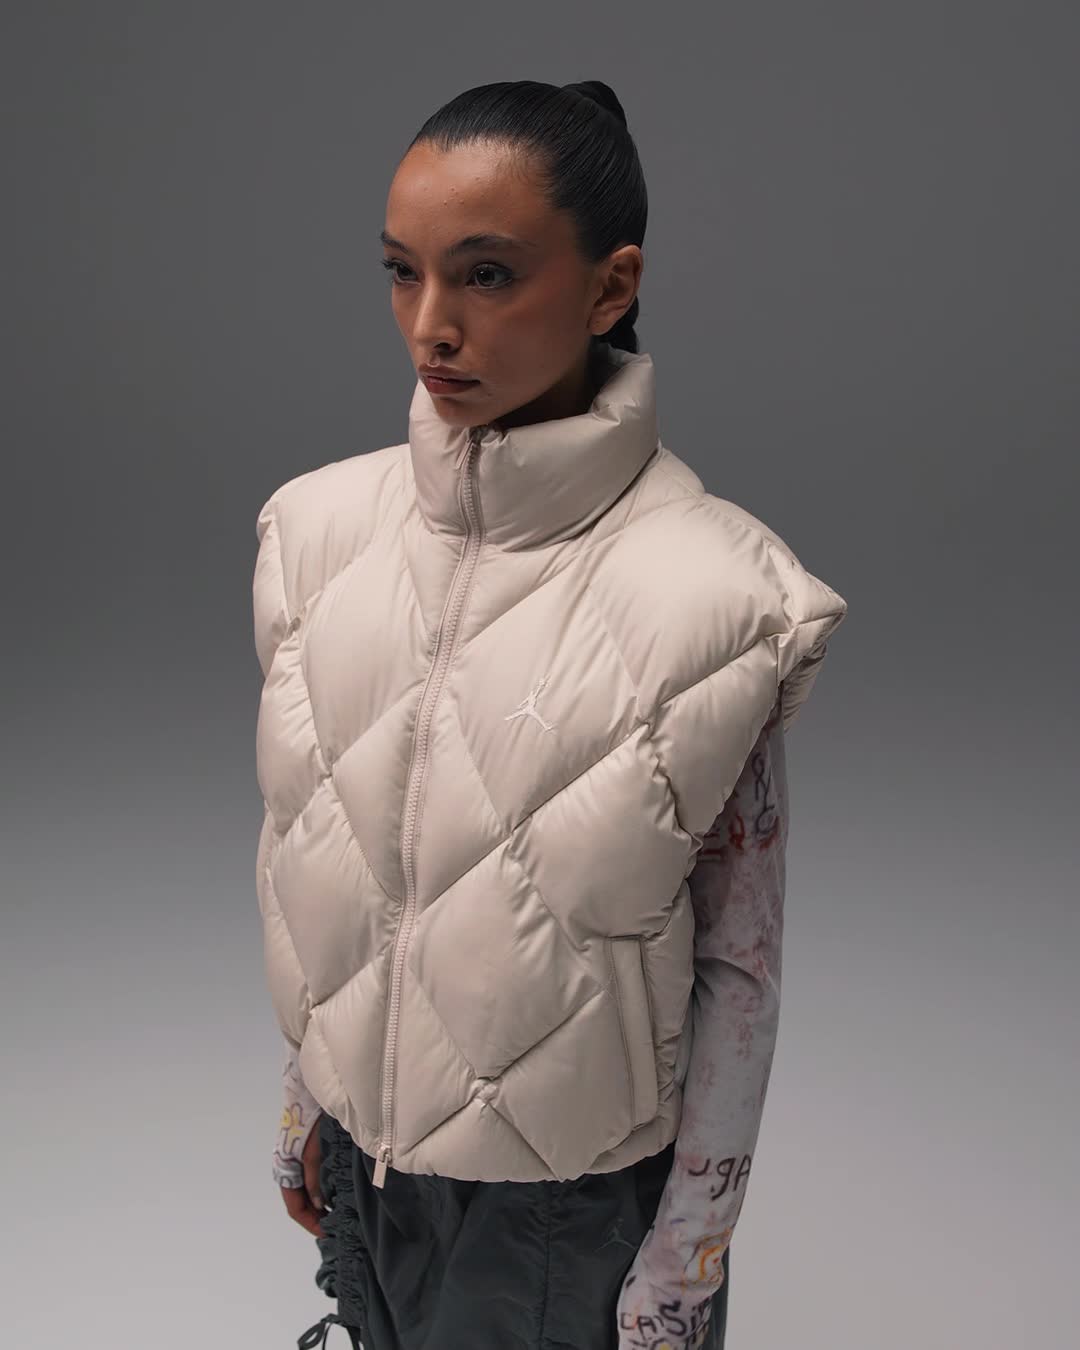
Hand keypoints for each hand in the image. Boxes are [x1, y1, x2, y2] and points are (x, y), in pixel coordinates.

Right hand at [280, 1117, 326, 1237]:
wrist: (308, 1091)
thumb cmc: (309, 1120)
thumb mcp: (314, 1151)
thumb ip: (315, 1178)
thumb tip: (319, 1204)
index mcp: (285, 1169)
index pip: (294, 1206)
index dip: (309, 1221)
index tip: (327, 1232)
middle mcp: (288, 1167)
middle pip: (299, 1200)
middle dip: (314, 1215)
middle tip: (335, 1226)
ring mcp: (297, 1160)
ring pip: (306, 1190)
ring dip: (318, 1203)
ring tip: (337, 1213)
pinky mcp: (308, 1151)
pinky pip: (312, 1178)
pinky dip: (322, 1189)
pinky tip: (336, 1191)